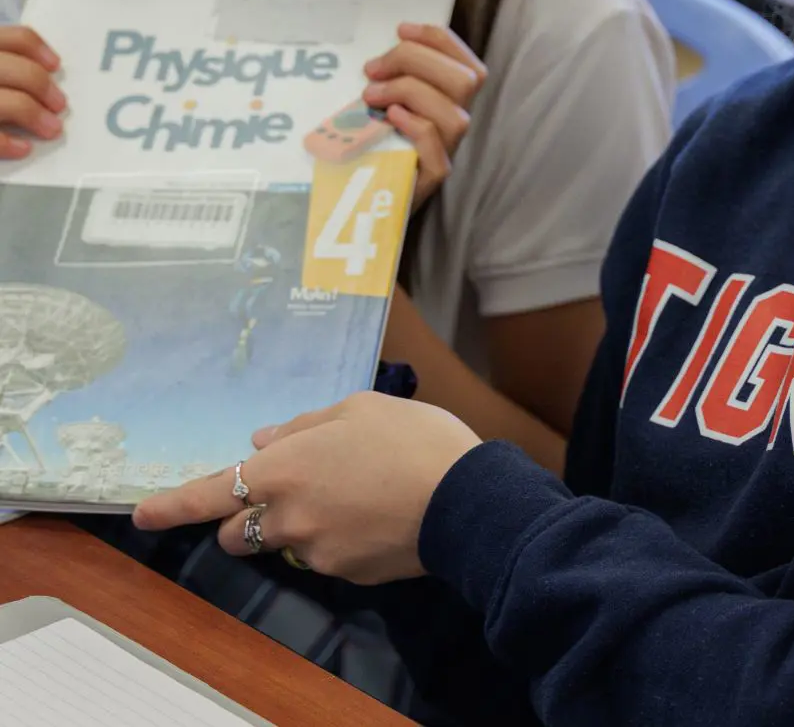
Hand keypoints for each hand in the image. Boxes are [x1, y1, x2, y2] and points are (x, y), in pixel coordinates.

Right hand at [0, 27, 64, 159]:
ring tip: (50, 129)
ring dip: (34, 116)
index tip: (55, 66)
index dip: (38, 50)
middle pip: (16, 70)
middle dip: (43, 88)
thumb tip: (41, 74)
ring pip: (8, 102)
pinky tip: (22, 147)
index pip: (13, 38)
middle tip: (58, 105)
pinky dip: (7, 142)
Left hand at [132, 392, 481, 582]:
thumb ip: (304, 425)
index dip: (171, 506)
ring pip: (281, 544)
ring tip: (344, 496)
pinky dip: (335, 538)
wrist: (464, 499)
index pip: (209, 494)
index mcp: (284, 468)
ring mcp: (314, 552)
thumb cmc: (412, 438)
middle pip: (237, 531)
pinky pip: (322, 556)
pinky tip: (373, 513)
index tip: (141, 514)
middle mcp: (288, 516)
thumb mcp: (360, 408)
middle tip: (287, 489)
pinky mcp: (344, 574)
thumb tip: (263, 439)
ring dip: (291, 526)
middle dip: (248, 515)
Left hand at [363, 24, 486, 209]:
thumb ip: (390, 79)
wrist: (362, 201)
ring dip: (410, 92)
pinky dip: (416, 125)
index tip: (401, 29)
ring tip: (371, 95)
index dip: (438, 39)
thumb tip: (375, 56)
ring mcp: (447, 152)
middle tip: (373, 69)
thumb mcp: (382, 103)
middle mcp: (455, 124)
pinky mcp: (432, 178)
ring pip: (455, 115)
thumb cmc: (372, 145)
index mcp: (449, 101)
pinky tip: (390, 117)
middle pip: (466, 81)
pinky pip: (437, 149)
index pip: (466, 62)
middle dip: (416, 62)